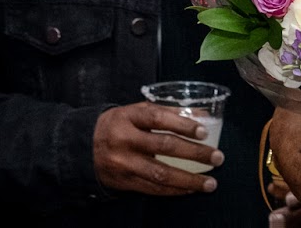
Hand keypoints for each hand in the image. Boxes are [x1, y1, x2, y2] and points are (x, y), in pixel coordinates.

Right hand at [92, 102, 222, 196]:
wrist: (83, 147)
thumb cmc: (117, 125)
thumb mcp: (135, 111)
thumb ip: (167, 111)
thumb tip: (202, 113)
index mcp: (128, 117)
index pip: (158, 118)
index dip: (183, 124)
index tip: (204, 131)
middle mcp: (124, 140)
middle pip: (164, 147)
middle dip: (194, 153)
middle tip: (217, 157)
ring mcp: (124, 164)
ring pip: (160, 174)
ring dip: (189, 180)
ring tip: (210, 182)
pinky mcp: (124, 182)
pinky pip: (153, 189)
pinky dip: (174, 190)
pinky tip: (190, 189)